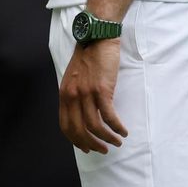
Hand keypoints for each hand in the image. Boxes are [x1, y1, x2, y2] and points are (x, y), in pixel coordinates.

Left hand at [59, 39, 127, 153]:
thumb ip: (75, 94)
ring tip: (117, 141)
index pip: (66, 125)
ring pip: (95, 126)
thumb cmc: (89, 56)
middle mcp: (72, 96)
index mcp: (64, 93)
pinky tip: (123, 131)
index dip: (76, 141)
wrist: (97, 37)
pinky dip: (116, 127)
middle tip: (103, 150)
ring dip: (107, 138)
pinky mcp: (102, 89)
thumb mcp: (74, 77)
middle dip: (92, 144)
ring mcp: (86, 93)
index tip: (87, 148)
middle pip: (79, 130)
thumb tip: (82, 113)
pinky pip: (109, 116)